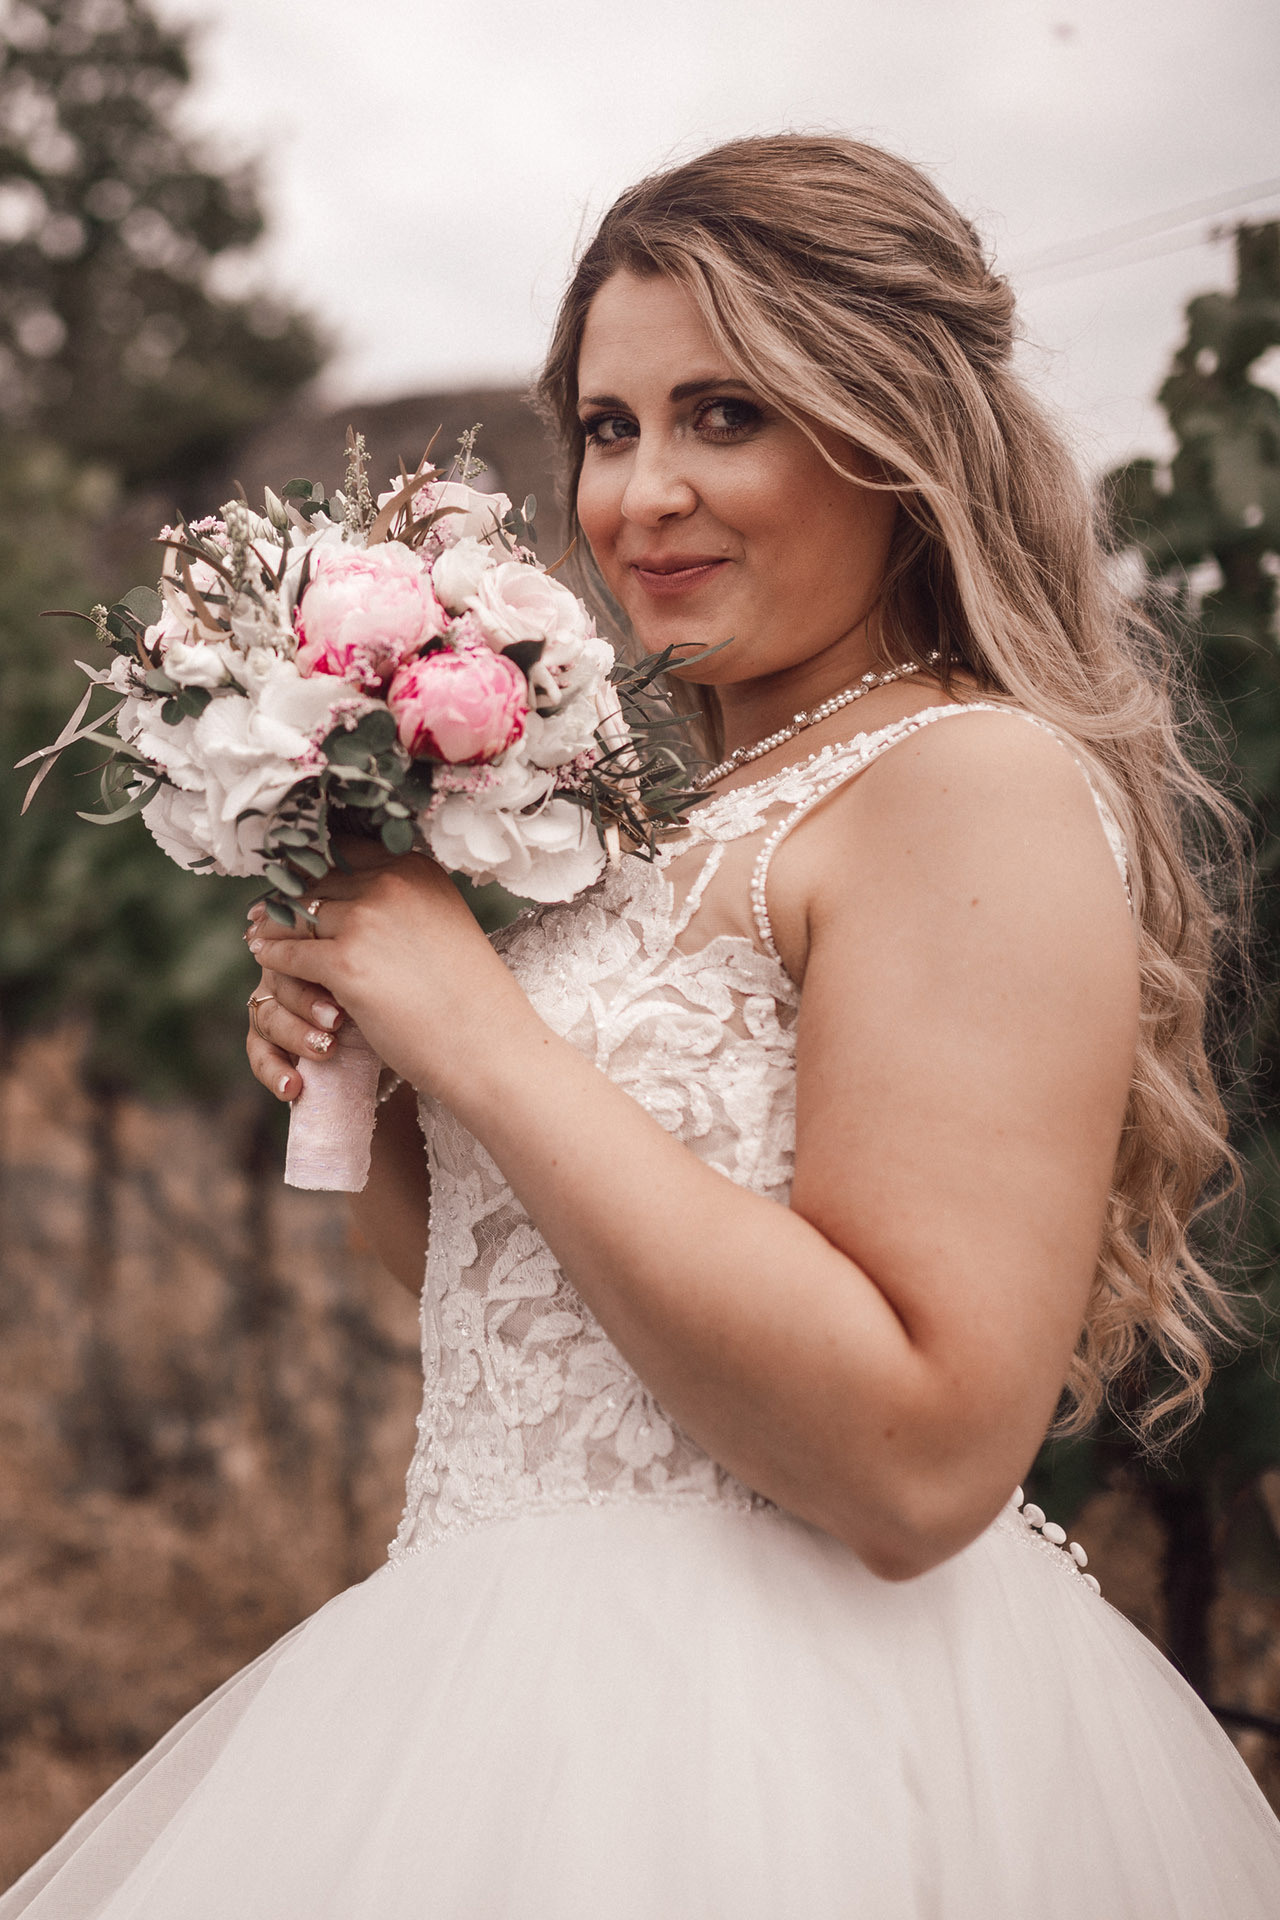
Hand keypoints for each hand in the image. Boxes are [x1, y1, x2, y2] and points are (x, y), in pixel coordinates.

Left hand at [244, 840, 532, 1101]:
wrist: (489, 1044)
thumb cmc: (471, 996)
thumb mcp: (442, 924)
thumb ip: (403, 904)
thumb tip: (353, 897)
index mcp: (416, 867)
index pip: (346, 851)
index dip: (314, 865)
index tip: (294, 877)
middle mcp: (391, 883)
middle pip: (316, 882)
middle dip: (288, 898)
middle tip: (265, 911)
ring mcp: (366, 921)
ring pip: (296, 916)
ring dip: (274, 927)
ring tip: (259, 934)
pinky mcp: (346, 963)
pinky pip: (290, 952)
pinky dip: (273, 956)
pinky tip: (264, 959)